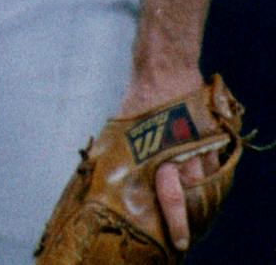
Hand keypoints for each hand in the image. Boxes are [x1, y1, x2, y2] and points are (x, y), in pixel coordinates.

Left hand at [119, 67, 211, 250]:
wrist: (165, 70)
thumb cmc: (139, 101)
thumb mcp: (122, 131)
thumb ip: (118, 156)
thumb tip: (99, 174)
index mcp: (162, 155)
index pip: (172, 199)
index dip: (177, 225)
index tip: (179, 243)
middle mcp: (188, 157)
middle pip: (196, 200)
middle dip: (191, 221)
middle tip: (184, 237)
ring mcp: (205, 149)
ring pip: (208, 187)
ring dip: (201, 202)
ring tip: (192, 215)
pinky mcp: (215, 141)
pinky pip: (215, 169)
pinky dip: (209, 180)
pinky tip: (200, 186)